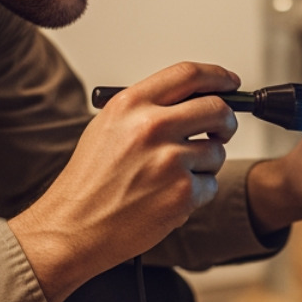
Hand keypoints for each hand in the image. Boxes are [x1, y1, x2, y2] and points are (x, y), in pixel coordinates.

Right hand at [10, 62, 239, 301]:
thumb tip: (193, 100)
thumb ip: (148, 109)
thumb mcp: (108, 128)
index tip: (229, 82)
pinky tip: (166, 198)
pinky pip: (210, 185)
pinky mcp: (182, 193)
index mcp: (131, 105)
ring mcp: (169, 160)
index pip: (188, 74)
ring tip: (170, 177)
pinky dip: (196, 193)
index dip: (217, 76)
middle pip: (216, 108)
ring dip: (205, 164)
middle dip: (225, 121)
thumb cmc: (89, 182)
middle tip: (221, 130)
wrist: (72, 227)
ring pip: (217, 151)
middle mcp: (151, 127)